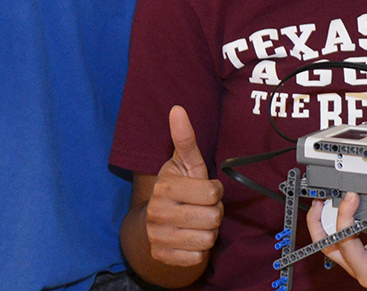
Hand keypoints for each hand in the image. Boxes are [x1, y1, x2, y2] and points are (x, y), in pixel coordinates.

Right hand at [144, 106, 223, 269]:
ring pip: (208, 238)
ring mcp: (158, 237)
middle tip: (200, 208)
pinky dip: (199, 250)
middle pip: (213, 217)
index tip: (203, 190)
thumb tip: (178, 109)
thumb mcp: (184, 164)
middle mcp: (157, 212)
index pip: (212, 192)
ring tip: (195, 223)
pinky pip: (198, 256)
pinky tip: (189, 239)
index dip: (214, 191)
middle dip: (213, 212)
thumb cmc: (176, 190)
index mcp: (164, 187)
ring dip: (207, 231)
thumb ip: (184, 139)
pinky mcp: (163, 256)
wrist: (152, 225)